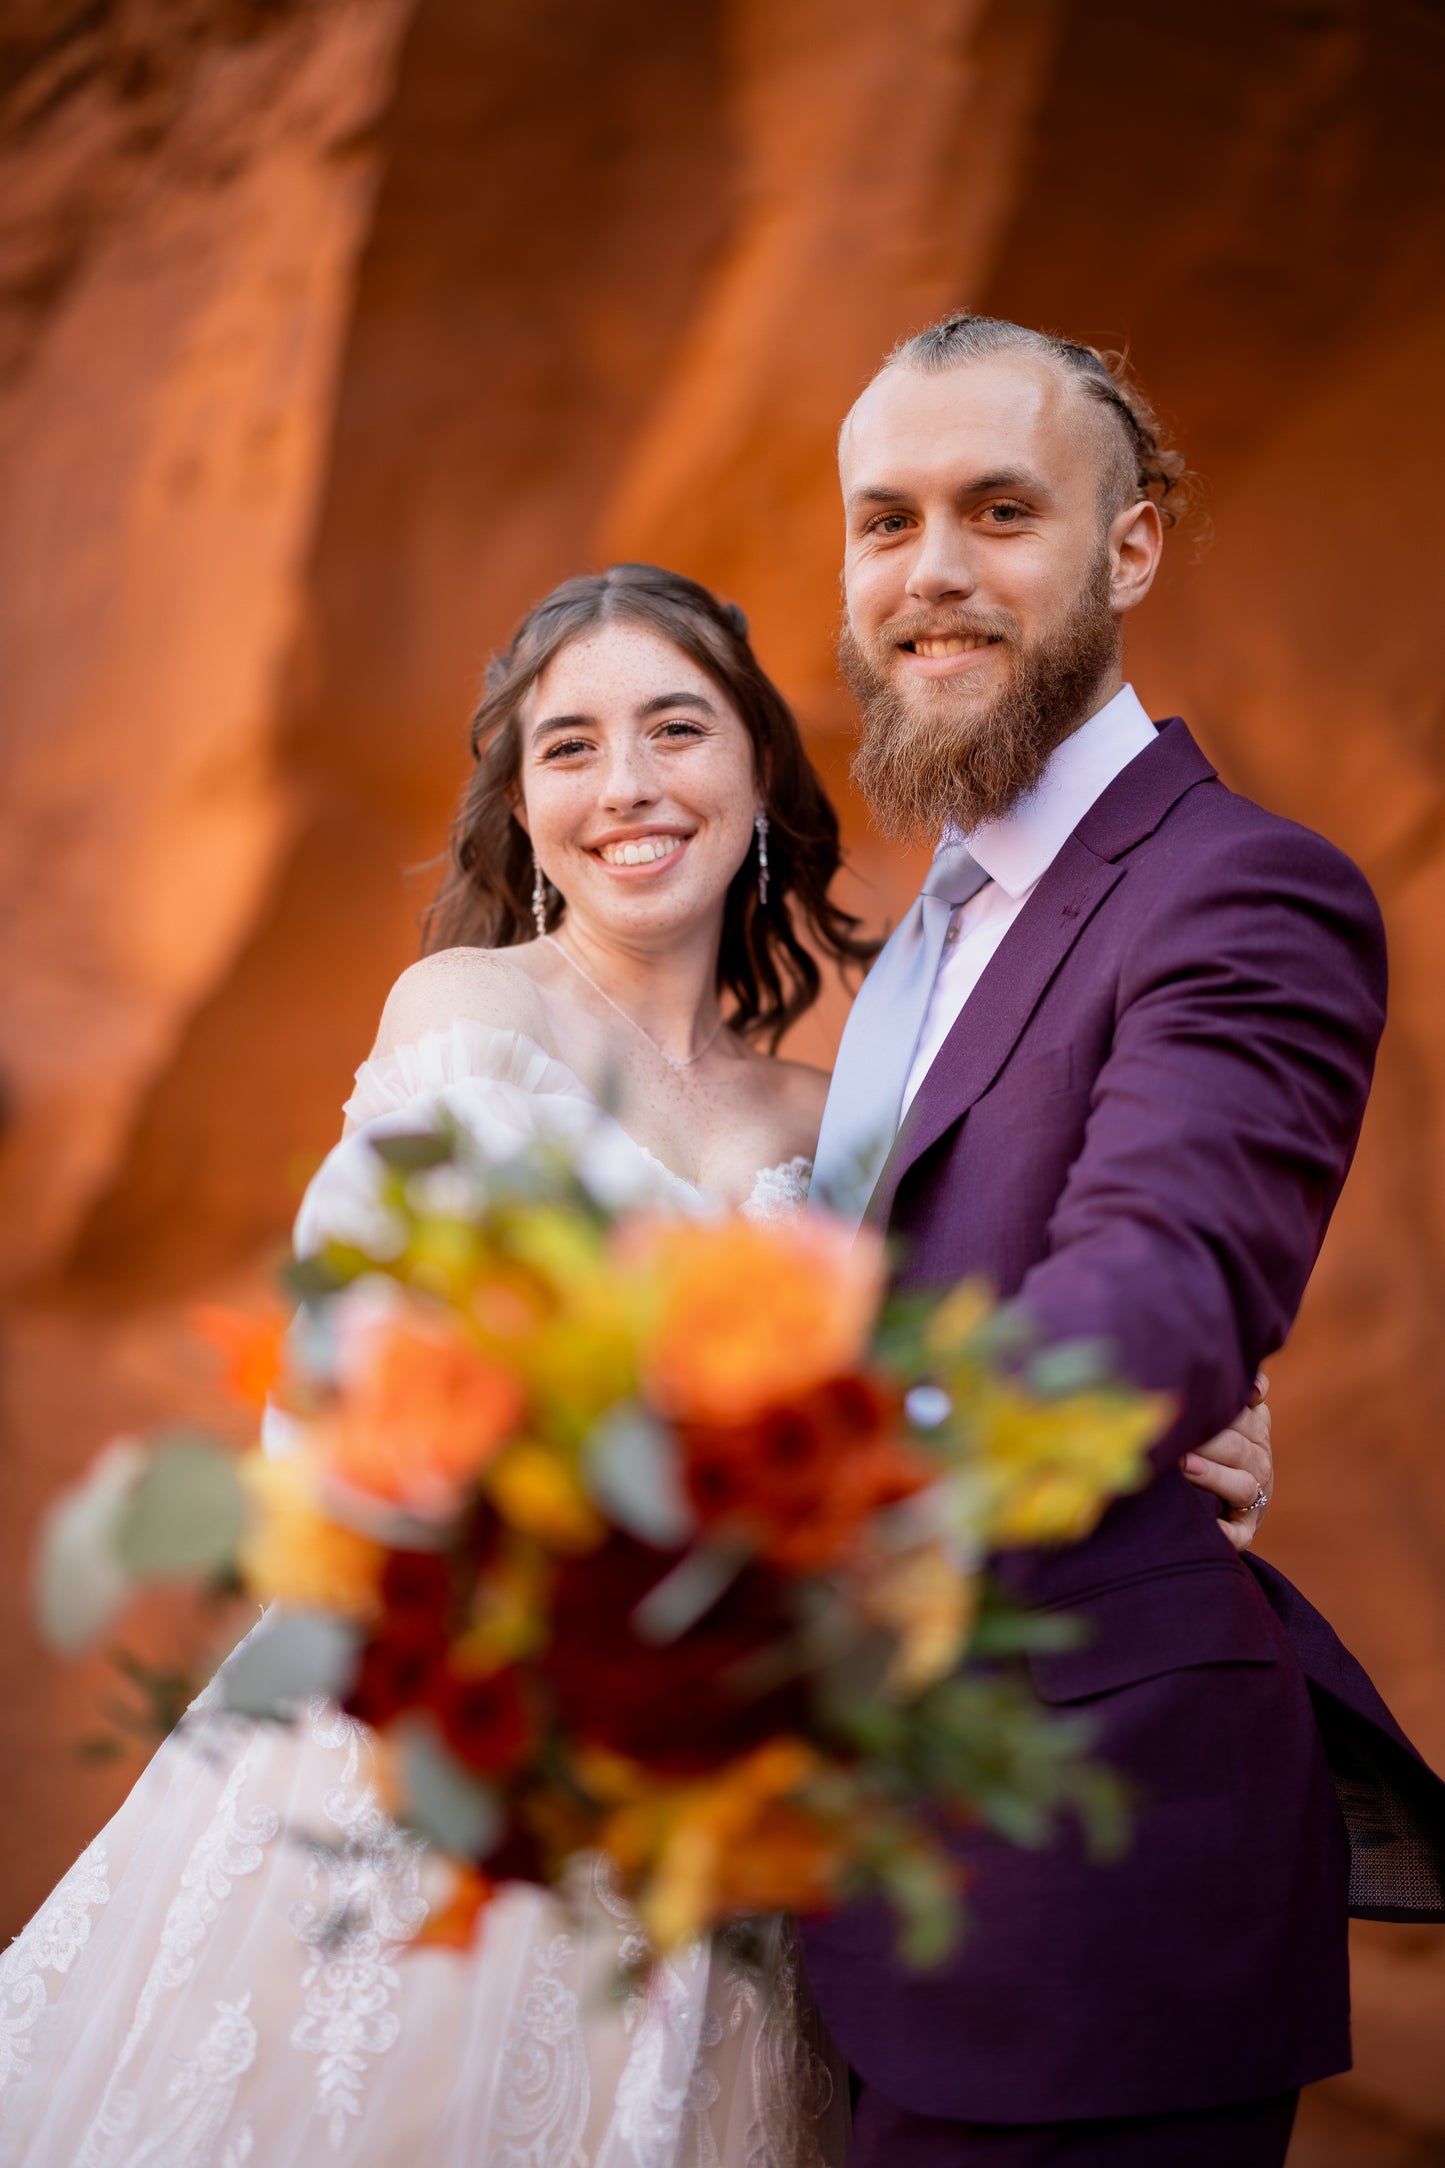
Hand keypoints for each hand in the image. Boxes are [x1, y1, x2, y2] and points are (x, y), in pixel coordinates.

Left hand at [1182, 1374, 1272, 1551]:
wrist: (1210, 1503)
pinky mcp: (1244, 1530)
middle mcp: (1259, 1463)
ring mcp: (1255, 1499)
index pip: (1247, 1416)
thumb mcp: (1222, 1412)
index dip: (1230, 1406)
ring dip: (1215, 1477)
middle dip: (1209, 1440)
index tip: (1214, 1397)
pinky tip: (1211, 1527)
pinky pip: (1239, 1535)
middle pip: (1239, 1448)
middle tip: (1176, 1434)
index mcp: (1255, 1431)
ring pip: (1243, 1486)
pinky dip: (1227, 1533)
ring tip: (1185, 1466)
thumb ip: (1234, 1392)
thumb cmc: (1204, 1442)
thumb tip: (1250, 1383)